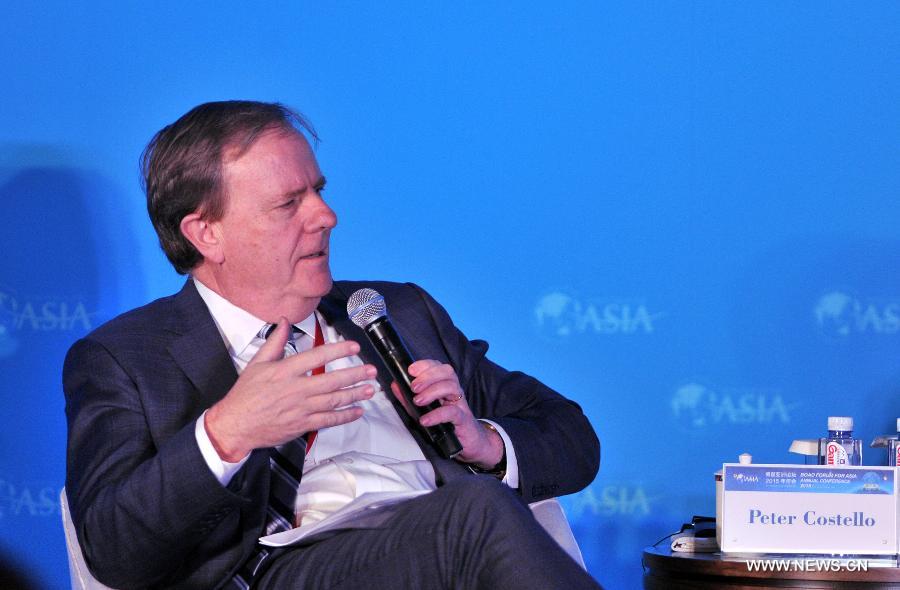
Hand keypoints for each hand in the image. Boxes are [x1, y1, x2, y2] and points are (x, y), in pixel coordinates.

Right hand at [205, 318, 375, 460]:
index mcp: (285, 371)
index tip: (354, 347)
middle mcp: (296, 389)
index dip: (339, 350)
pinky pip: (328, 420)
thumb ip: (275, 341)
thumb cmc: (246, 394)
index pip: (317, 356)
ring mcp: (301, 409)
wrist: (236, 424)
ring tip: (370, 389)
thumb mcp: (257, 363)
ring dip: (354, 395)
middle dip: (354, 375)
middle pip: (332, 380)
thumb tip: (285, 320)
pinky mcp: (302, 425)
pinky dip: (345, 416)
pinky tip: (357, 411)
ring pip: (334, 401)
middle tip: (371, 371)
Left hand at [390, 359, 503, 469]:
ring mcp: (460, 404)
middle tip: (413, 388)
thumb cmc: (444, 423)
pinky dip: (437, 414)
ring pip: (451, 387)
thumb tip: (395, 384)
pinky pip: (453, 412)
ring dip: (432, 392)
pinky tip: (425, 420)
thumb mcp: (422, 408)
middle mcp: (454, 391)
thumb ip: (408, 397)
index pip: (438, 366)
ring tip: (418, 401)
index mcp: (445, 384)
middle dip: (428, 376)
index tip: (411, 370)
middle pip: (447, 372)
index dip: (425, 365)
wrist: (467, 442)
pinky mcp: (463, 420)